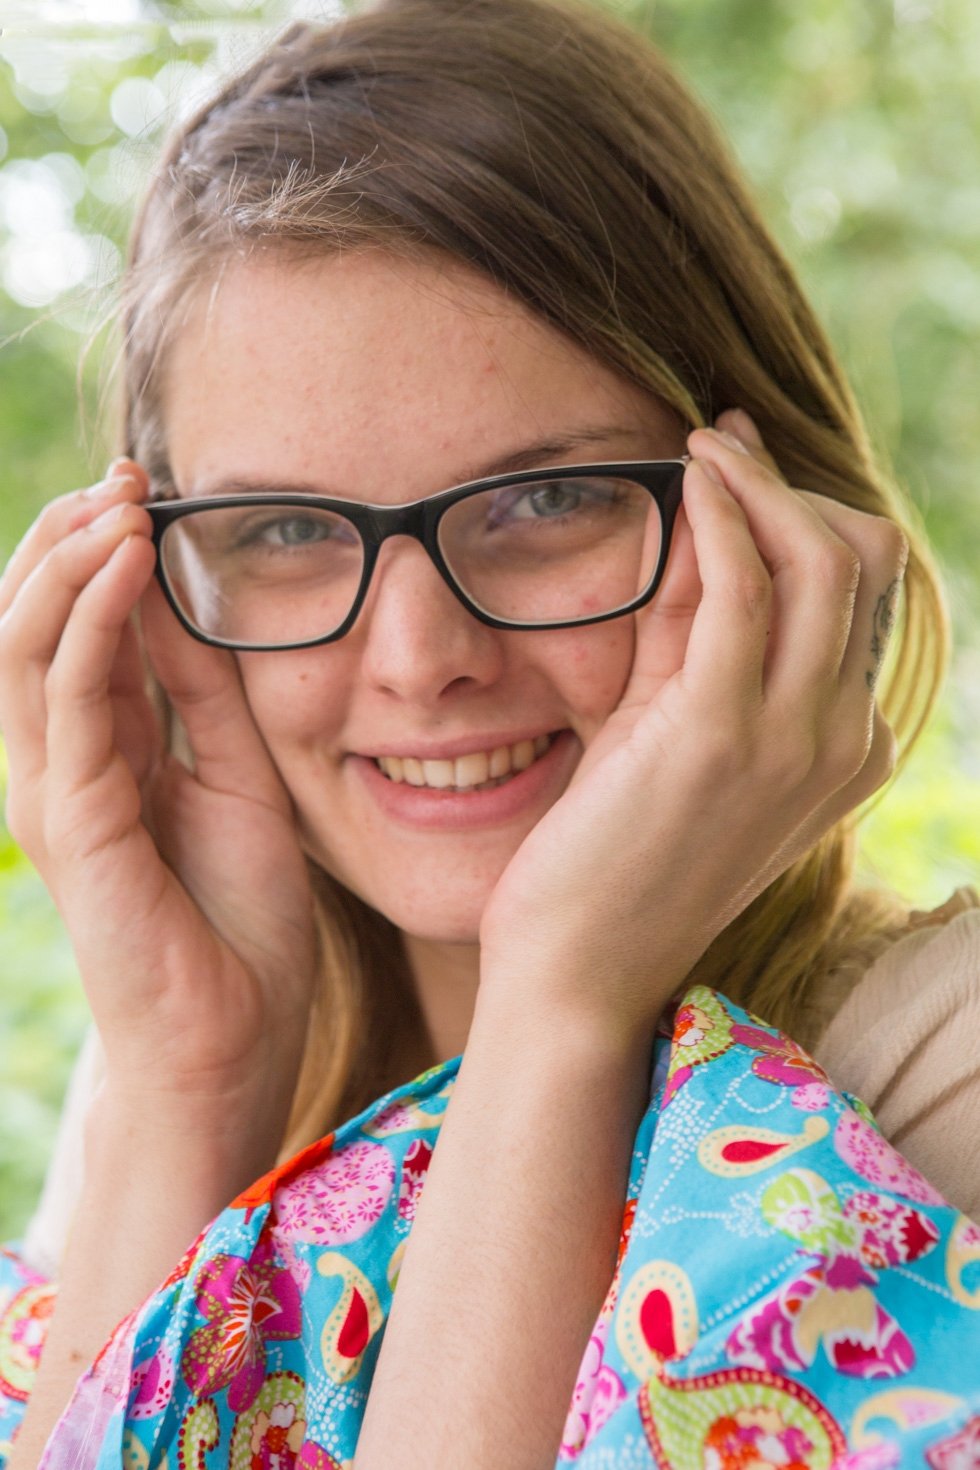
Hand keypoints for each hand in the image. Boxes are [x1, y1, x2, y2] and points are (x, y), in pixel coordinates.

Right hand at [0, 463, 315, 1146]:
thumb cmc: (237, 920)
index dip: (99, 549)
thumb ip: (204, 691)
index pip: (74, 627)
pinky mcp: (71, 820)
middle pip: (29, 621)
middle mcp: (59, 763)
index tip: (151, 486)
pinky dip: (93, 619)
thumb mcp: (238, 773)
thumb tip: (183, 592)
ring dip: (68, 559)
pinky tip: (127, 563)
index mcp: (99, 752)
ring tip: (119, 499)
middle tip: (126, 474)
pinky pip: (68, 696)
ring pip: (26, 644)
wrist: (233, 1040)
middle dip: (68, 537)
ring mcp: (54, 791)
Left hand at [477, 412, 906, 1043]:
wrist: (578, 970)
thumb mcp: (671, 729)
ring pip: (822, 560)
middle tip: (718, 448)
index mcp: (848, 751)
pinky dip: (723, 515)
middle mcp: (845, 744)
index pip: (862, 596)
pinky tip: (687, 478)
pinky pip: (746, 586)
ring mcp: (796, 742)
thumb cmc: (612, 855)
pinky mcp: (723, 735)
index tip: (740, 466)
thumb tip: (706, 519)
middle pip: (862, 562)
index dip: (806, 514)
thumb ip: (697, 634)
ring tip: (701, 445)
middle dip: (791, 488)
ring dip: (758, 484)